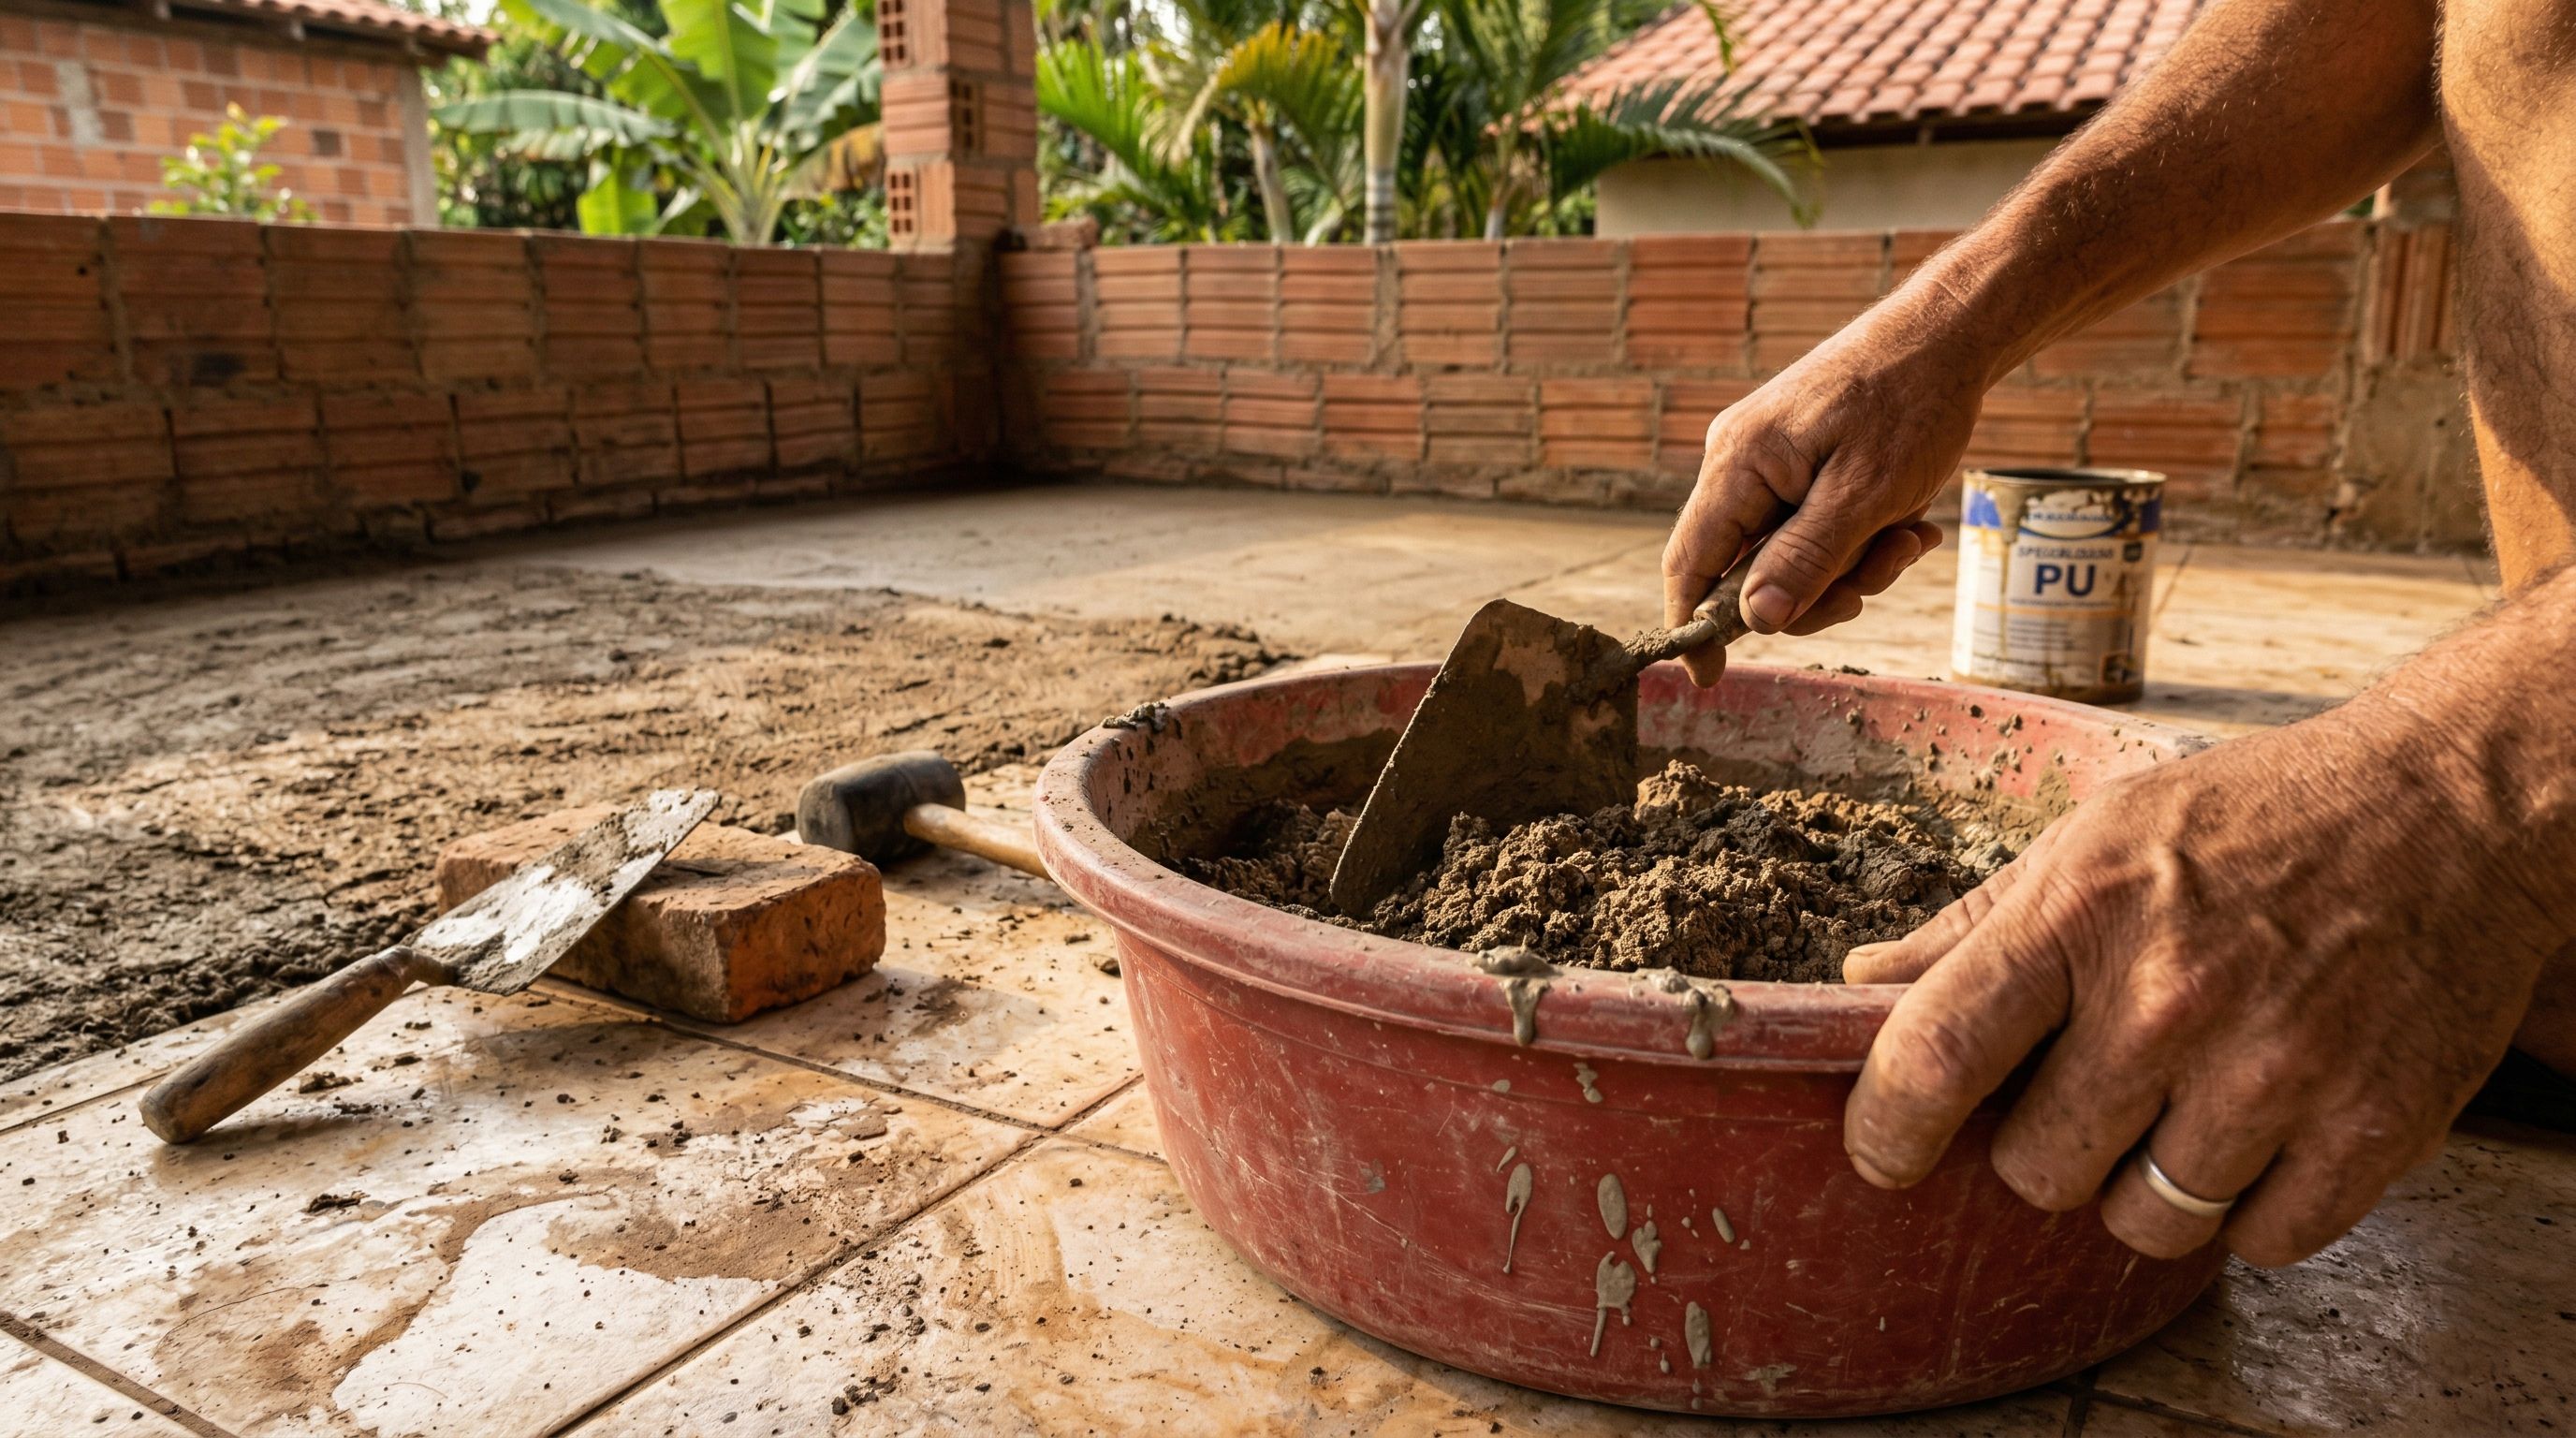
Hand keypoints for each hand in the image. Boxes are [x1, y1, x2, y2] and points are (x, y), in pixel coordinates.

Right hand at [1660, 314, 1981, 684]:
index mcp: (1738, 464)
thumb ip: (1806, 559)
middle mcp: (1738, 462)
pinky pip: (1811, 526)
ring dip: (1850, 565)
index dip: (1694, 626)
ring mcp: (1768, 462)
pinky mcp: (1799, 462)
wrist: (1947, 333)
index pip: (1689, 563)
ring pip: (1787, 554)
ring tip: (1908, 536)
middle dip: (1816, 589)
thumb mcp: (1866, 493)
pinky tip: (1906, 522)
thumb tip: (1757, 622)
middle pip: (1746, 569)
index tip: (1708, 677)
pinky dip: (1857, 539)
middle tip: (1882, 570)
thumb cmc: (1909, 403)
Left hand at [1840, 702, 2558, 1265]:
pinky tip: (2261, 1130)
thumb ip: (1973, 926)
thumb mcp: (2096, 835)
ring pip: (2144, 1221)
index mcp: (2086, 913)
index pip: (1940, 1051)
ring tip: (2183, 1103)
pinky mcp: (2373, 1129)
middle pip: (2036, 1167)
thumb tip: (1859, 988)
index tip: (1879, 1151)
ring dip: (2145, 1183)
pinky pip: (2259, 1241)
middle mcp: (2174, 997)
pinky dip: (2251, 1208)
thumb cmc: (2254, 818)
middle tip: (2089, 1089)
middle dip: (2042, 1147)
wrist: (2449, 808)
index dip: (1886, 1125)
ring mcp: (2278, 1070)